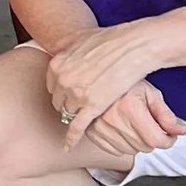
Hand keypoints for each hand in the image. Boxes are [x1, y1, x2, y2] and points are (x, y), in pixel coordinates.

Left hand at [43, 21, 170, 139]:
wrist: (133, 46)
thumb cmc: (111, 41)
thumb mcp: (80, 39)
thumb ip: (67, 48)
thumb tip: (58, 47)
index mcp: (57, 64)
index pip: (52, 86)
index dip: (63, 90)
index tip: (70, 91)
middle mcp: (63, 80)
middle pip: (59, 101)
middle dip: (69, 102)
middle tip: (81, 101)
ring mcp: (76, 94)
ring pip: (68, 113)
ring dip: (76, 114)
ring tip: (87, 112)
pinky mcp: (92, 106)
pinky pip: (77, 127)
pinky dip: (72, 138)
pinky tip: (68, 146)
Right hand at [74, 79, 185, 168]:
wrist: (97, 77)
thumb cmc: (125, 82)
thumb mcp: (150, 93)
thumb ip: (166, 115)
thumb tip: (181, 131)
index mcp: (130, 107)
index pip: (156, 139)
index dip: (168, 140)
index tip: (170, 135)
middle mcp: (114, 120)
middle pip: (145, 146)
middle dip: (153, 139)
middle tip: (152, 125)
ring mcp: (100, 128)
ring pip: (130, 151)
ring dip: (138, 142)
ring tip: (135, 125)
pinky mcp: (92, 133)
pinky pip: (114, 150)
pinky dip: (122, 144)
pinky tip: (123, 130)